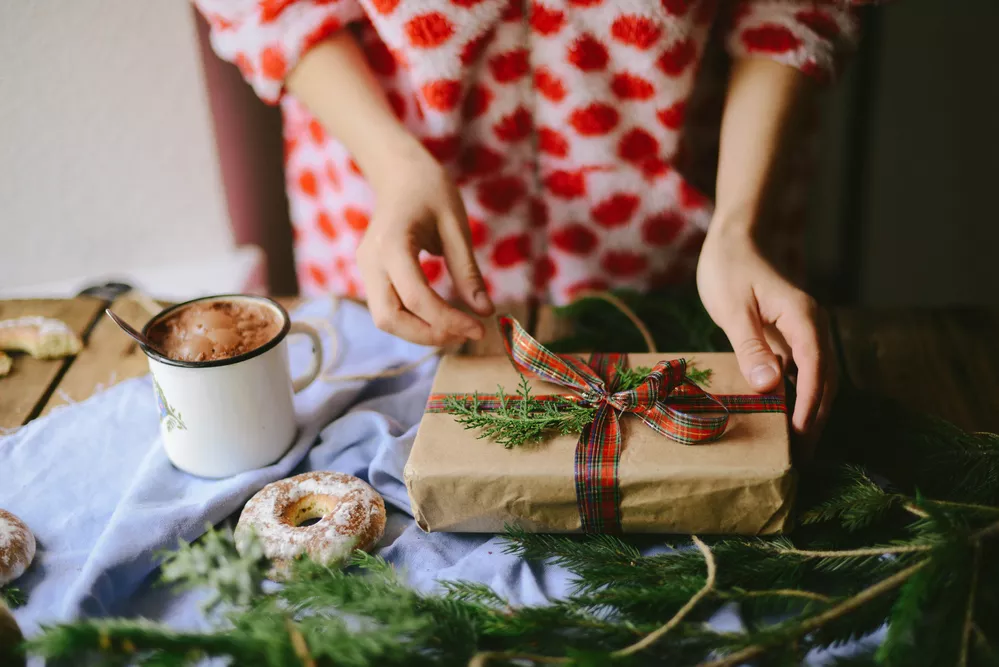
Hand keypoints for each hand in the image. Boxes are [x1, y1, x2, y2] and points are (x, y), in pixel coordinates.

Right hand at [357, 140, 493, 346]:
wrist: (399, 172)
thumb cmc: (431, 191)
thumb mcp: (456, 226)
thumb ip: (467, 271)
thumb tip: (485, 312)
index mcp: (391, 244)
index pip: (417, 298)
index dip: (449, 321)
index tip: (480, 329)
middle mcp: (370, 260)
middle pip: (389, 318)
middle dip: (428, 335)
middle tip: (466, 334)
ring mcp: (365, 268)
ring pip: (385, 319)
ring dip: (420, 333)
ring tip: (457, 329)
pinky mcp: (370, 274)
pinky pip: (387, 308)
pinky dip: (413, 320)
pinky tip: (442, 317)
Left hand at [696, 227, 835, 442]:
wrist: (735, 242)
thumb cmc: (729, 270)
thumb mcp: (733, 308)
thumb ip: (750, 345)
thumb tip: (769, 385)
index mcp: (803, 317)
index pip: (816, 369)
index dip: (809, 405)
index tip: (799, 436)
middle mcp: (813, 327)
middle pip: (824, 380)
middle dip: (815, 418)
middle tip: (798, 458)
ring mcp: (805, 334)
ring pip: (817, 381)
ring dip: (809, 412)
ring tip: (794, 449)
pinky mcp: (792, 340)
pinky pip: (802, 374)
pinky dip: (797, 399)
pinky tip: (783, 422)